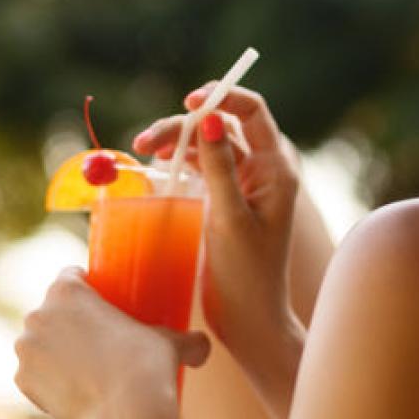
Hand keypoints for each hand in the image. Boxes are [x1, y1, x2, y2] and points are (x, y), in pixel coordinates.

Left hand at [14, 268, 210, 418]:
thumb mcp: (172, 344)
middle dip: (69, 326)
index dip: (86, 288)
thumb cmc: (149, 369)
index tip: (101, 306)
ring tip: (89, 377)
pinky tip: (76, 399)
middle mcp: (38, 314)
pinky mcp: (21, 381)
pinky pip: (36, 378)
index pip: (71, 276)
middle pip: (52, 312)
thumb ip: (188, 341)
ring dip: (57, 356)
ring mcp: (26, 349)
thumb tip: (202, 347)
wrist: (126, 417)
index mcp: (67, 290)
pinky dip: (50, 386)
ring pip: (42, 346)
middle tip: (97, 344)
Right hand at [133, 86, 301, 362]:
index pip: (253, 113)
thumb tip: (212, 120)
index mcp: (276, 170)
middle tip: (145, 141)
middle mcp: (263, 170)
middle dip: (184, 124)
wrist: (249, 321)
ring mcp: (243, 184)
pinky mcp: (225, 200)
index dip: (223, 98)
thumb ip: (220, 168)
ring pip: (208, 145)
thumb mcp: (229, 219)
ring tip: (142, 149)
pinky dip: (179, 161)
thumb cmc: (245, 275)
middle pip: (222, 125)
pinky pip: (202, 167)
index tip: (189, 101)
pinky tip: (155, 164)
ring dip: (176, 141)